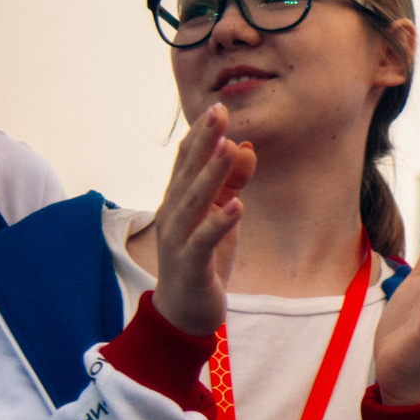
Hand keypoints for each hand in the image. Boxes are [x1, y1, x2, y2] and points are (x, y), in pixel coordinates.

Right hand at [148, 104, 256, 337]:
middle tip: (218, 112)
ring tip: (229, 148)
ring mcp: (179, 240)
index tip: (217, 107)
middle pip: (188, 173)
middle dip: (204, 143)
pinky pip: (204, 241)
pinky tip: (237, 206)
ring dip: (212, 174)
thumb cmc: (203, 259)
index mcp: (179, 202)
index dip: (201, 135)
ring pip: (195, 203)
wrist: (184, 312)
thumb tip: (245, 147)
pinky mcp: (191, 265)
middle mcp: (174, 216)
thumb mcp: (223, 217)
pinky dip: (219, 223)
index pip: (187, 162)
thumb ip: (232, 184)